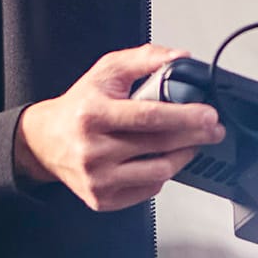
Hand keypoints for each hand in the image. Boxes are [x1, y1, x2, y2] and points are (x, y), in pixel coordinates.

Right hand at [12, 44, 223, 212]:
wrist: (45, 141)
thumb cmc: (79, 107)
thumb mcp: (106, 73)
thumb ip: (143, 59)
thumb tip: (179, 58)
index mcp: (94, 114)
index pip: (149, 117)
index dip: (185, 116)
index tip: (208, 115)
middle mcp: (93, 149)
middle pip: (159, 145)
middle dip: (194, 136)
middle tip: (213, 129)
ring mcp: (98, 178)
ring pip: (158, 172)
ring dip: (182, 157)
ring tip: (188, 144)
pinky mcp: (102, 199)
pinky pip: (147, 190)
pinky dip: (160, 175)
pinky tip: (158, 160)